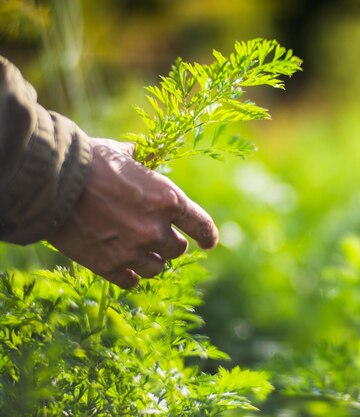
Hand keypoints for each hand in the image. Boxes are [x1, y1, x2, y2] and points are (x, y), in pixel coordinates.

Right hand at [48, 138, 218, 288]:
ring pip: (157, 268)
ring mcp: (133, 251)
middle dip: (169, 242)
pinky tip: (126, 266)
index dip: (208, 236)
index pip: (201, 226)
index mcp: (168, 201)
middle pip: (177, 249)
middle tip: (155, 234)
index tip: (209, 243)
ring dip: (152, 259)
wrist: (52, 181)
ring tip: (139, 249)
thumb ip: (143, 166)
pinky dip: (131, 274)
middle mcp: (156, 230)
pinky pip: (132, 281)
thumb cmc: (91, 161)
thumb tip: (144, 161)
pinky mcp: (109, 266)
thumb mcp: (126, 156)